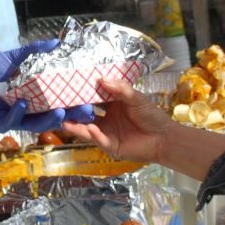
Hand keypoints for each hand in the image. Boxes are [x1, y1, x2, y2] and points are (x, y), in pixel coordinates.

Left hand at [0, 40, 96, 132]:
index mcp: (37, 97)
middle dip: (69, 115)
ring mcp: (15, 118)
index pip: (60, 103)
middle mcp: (29, 111)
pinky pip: (11, 121)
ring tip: (60, 112)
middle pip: (52, 117)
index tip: (92, 100)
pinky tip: (24, 104)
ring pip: (35, 124)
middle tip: (85, 111)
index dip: (75, 103)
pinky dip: (18, 113)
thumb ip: (36, 51)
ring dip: (48, 119)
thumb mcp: (17, 57)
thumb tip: (57, 43)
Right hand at [62, 77, 176, 164]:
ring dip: (76, 125)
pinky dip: (93, 134)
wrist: (164, 138)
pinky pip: (98, 139)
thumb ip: (120, 89)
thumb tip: (102, 79)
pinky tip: (89, 129)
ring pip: (87, 128)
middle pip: (86, 114)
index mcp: (111, 105)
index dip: (82, 93)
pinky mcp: (110, 146)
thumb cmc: (151, 116)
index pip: (93, 98)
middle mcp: (106, 118)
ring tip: (65, 121)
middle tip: (60, 105)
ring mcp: (106, 132)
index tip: (70, 86)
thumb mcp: (136, 98)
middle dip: (73, 111)